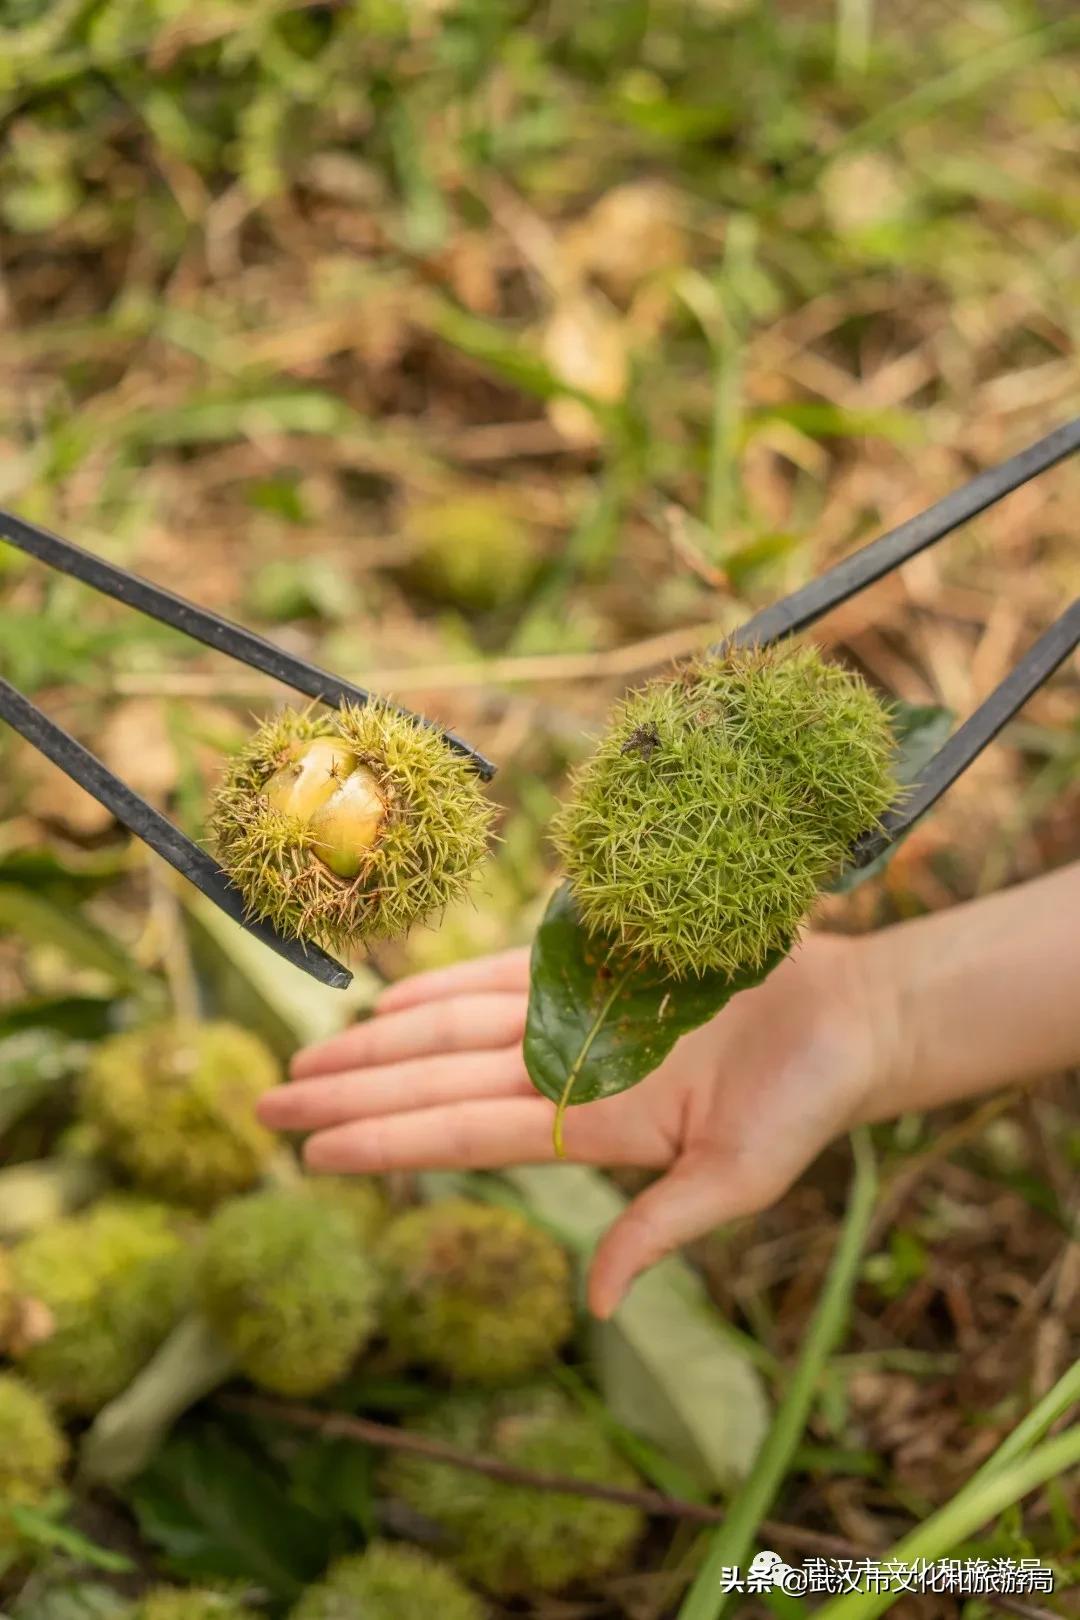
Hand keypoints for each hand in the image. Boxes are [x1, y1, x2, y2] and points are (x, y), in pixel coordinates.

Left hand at [258, 930, 900, 1317]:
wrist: (846, 1019)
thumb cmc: (804, 1105)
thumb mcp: (738, 1179)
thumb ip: (661, 1231)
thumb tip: (596, 1303)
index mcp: (592, 1128)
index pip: (464, 1136)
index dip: (386, 1141)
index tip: (308, 1151)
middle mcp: (566, 1072)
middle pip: (433, 1082)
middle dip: (348, 1093)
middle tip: (260, 1103)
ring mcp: (575, 1018)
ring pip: (449, 1028)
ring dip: (374, 1041)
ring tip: (303, 1054)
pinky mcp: (595, 968)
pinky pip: (499, 974)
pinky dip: (440, 981)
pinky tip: (385, 998)